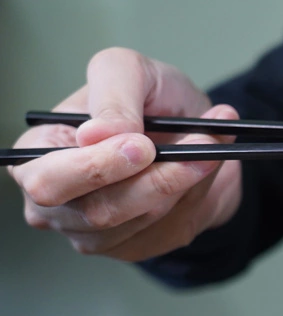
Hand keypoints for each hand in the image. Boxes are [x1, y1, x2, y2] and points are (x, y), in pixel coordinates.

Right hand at [7, 47, 242, 261]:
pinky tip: (205, 167)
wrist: (193, 132)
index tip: (142, 146)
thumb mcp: (128, 70)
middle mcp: (58, 205)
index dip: (95, 168)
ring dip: (186, 182)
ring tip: (211, 143)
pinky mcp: (137, 245)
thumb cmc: (148, 100)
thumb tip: (95, 135)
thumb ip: (112, 94)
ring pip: (144, 221)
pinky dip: (197, 194)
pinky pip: (171, 229)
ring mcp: (96, 233)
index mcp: (37, 158)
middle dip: (153, 181)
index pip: (48, 182)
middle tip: (196, 149)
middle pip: (98, 213)